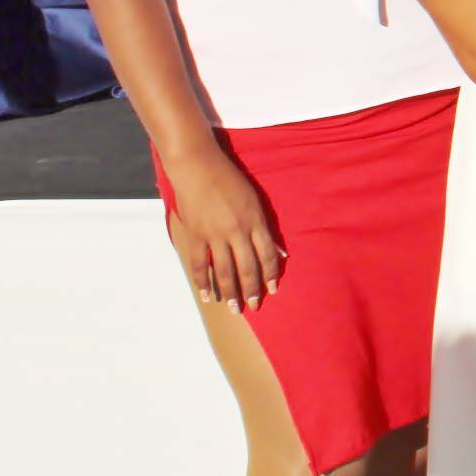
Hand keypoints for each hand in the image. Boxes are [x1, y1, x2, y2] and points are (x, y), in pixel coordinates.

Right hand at [163, 145, 281, 311]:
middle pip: (248, 267)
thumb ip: (265, 229)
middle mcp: (237, 231)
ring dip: (230, 292)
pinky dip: (203, 282)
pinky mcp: (195, 235)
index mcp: (255, 221)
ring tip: (234, 308)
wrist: (198, 167)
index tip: (273, 290)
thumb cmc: (230, 181)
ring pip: (225, 271)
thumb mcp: (255, 201)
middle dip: (252, 290)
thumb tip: (280, 253)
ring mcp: (215, 234)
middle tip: (254, 307)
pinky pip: (200, 264)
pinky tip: (207, 295)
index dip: (271, 274)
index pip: (267, 255)